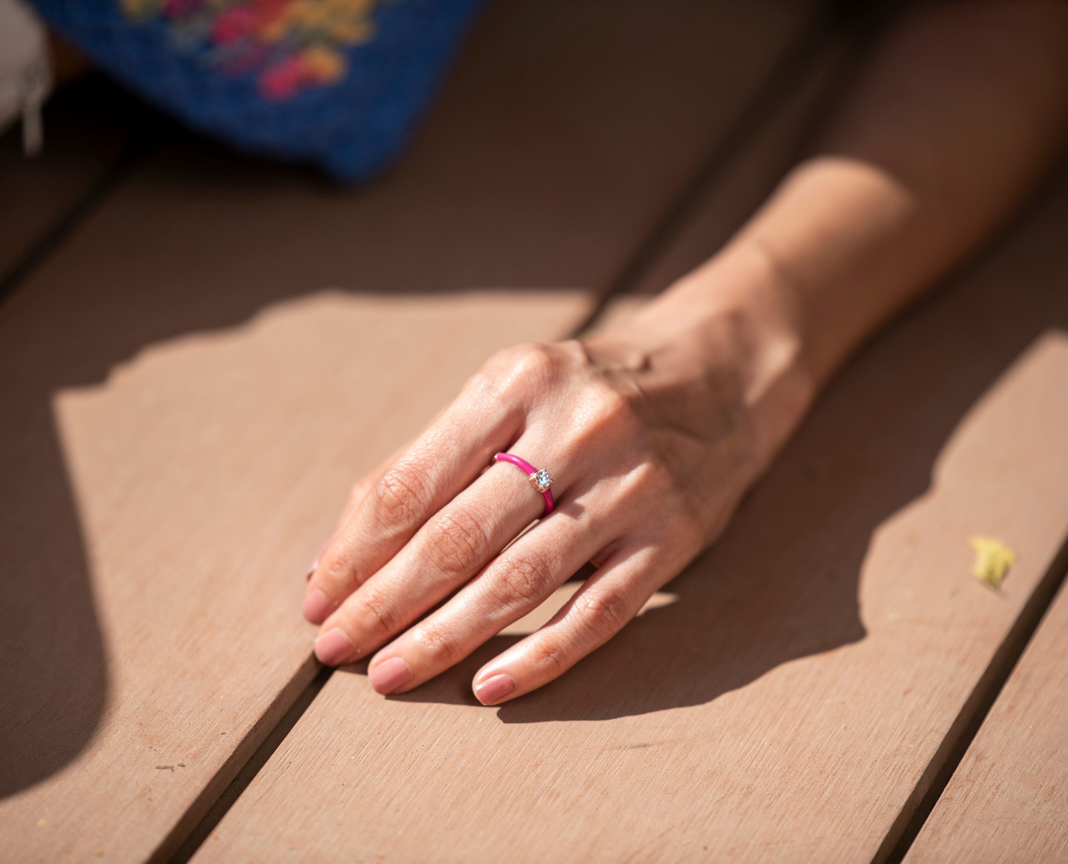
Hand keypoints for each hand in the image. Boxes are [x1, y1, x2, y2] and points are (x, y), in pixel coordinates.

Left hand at [302, 252, 811, 704]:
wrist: (721, 371)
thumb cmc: (590, 388)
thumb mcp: (512, 392)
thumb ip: (431, 462)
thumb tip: (340, 555)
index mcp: (516, 381)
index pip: (413, 481)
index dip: (357, 551)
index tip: (319, 599)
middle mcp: (574, 428)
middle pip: (457, 537)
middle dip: (384, 603)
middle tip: (336, 651)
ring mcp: (630, 485)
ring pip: (520, 580)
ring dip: (444, 637)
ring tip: (388, 674)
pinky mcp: (674, 535)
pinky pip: (599, 610)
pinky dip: (540, 655)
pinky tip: (488, 687)